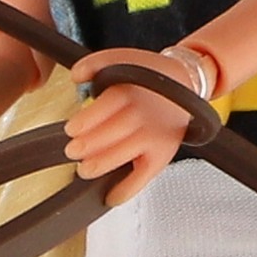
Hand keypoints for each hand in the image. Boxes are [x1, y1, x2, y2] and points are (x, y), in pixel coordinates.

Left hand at [64, 42, 216, 188]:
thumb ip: (95, 64)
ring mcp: (156, 136)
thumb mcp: (123, 60)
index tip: (71, 129)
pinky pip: (143, 177)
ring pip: (125, 155)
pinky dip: (126, 190)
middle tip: (72, 151)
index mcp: (133, 89)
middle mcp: (145, 113)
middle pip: (113, 132)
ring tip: (85, 169)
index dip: (85, 121)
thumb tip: (75, 76)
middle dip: (88, 145)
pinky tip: (109, 196)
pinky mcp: (163, 154)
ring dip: (101, 165)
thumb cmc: (148, 77)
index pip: (106, 106)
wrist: (185, 84)